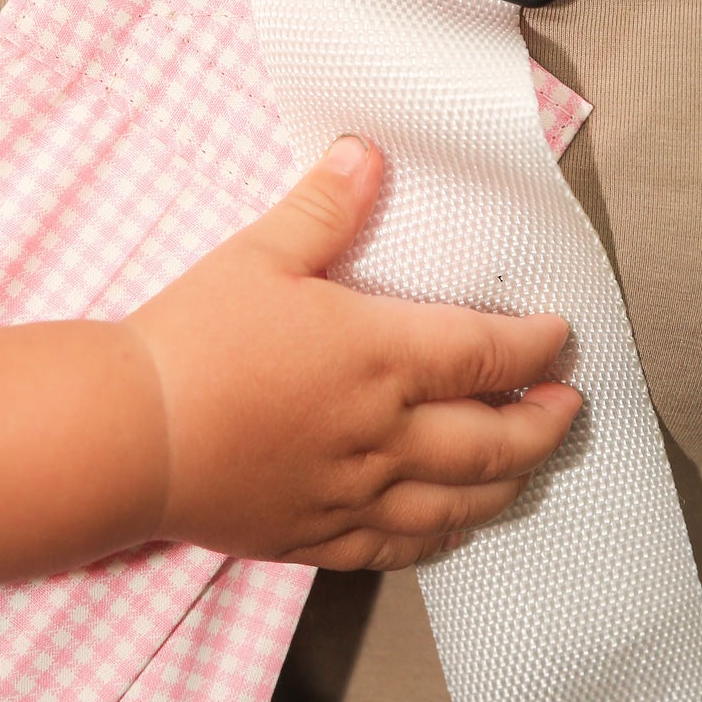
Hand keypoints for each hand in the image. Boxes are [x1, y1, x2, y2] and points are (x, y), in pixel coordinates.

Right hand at [126, 136, 579, 570]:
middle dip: (543, 424)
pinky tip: (450, 528)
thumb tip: (368, 153)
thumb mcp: (261, 254)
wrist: (134, 434)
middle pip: (495, 441)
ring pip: (459, 502)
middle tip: (568, 410)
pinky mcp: (318, 536)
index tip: (561, 338)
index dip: (537, 347)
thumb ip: (325, 205)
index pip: (489, 355)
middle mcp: (386, 434)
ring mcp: (356, 495)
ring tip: (529, 469)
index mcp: (383, 356)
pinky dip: (440, 537)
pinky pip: (400, 547)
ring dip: (507, 484)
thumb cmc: (196, 339)